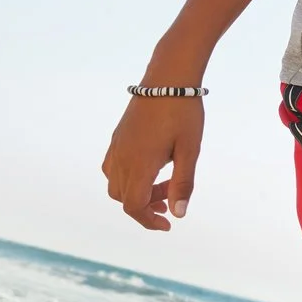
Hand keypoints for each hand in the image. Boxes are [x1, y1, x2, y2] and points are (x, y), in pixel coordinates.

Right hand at [101, 93, 203, 230]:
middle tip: (170, 201)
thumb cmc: (184, 113)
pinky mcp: (118, 136)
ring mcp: (117, 146)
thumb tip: (179, 214)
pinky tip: (149, 168)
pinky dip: (127, 178)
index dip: (149, 221)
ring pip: (115, 184)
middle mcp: (122, 158)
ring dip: (136, 193)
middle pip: (123, 199)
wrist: (168, 77)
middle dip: (146, 207)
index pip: (134, 206)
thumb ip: (183, 184)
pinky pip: (111, 167)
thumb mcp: (190, 150)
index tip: (169, 224)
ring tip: (163, 186)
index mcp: (139, 164)